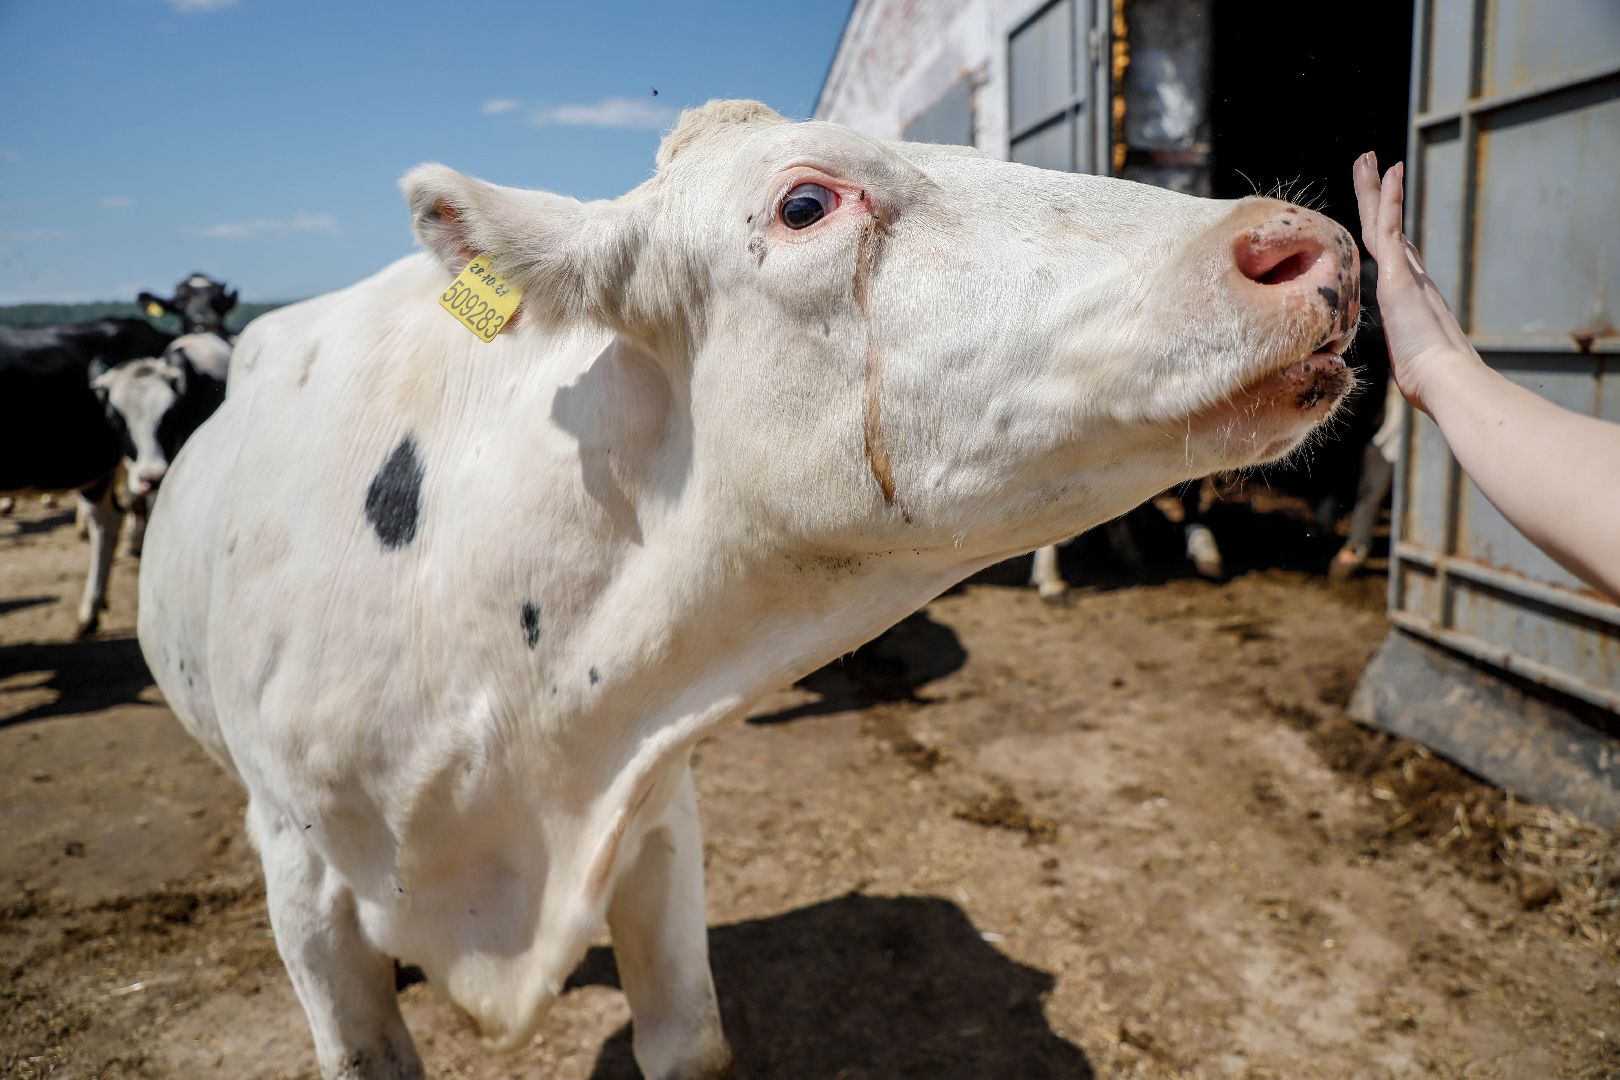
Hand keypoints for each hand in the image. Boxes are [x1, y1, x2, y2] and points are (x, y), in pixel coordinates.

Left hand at [1352, 152, 1483, 415]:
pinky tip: (1388, 174)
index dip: (1382, 225)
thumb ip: (1410, 356)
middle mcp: (1410, 277)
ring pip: (1385, 221)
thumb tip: (1414, 373)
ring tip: (1368, 157)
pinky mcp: (1401, 276)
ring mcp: (1405, 274)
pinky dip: (1390, 200)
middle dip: (1376, 195)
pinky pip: (1392, 229)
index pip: (1389, 252)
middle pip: (1386, 227)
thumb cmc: (1431, 381)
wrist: (1447, 381)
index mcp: (1407, 295)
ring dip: (1376, 188)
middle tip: (1369, 163)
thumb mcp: (1411, 362)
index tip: (1377, 202)